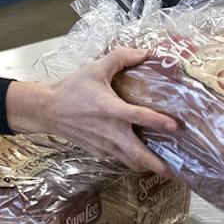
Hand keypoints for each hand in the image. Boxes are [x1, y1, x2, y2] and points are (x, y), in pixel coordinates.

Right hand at [8, 48, 179, 176]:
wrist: (47, 110)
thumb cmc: (72, 88)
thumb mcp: (95, 68)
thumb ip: (121, 57)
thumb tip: (145, 52)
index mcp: (110, 109)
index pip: (138, 116)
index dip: (158, 121)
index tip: (176, 126)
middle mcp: (110, 131)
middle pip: (137, 155)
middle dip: (157, 165)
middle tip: (176, 171)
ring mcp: (104, 145)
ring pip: (130, 162)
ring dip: (148, 166)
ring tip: (166, 169)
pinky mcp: (99, 151)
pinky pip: (120, 159)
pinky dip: (133, 161)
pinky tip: (143, 157)